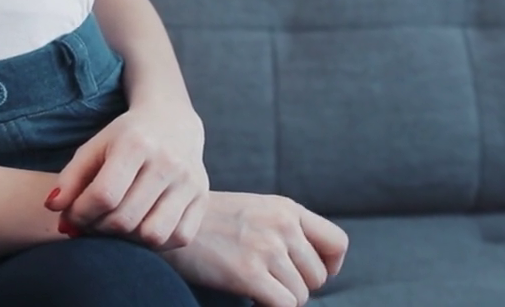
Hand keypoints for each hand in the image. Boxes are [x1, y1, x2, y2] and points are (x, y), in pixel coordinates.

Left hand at [48, 99, 208, 249]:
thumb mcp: (94, 147)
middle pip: (126, 219)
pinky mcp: (203, 199)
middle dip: (99, 228)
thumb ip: (71, 177)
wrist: (172, 121)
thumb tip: (53, 209)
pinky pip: (179, 238)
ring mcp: (189, 182)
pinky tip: (142, 225)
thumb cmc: (126, 137)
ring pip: (153, 236)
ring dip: (127, 240)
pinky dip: (156, 242)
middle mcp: (167, 163)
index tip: (72, 215)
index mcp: (136, 144)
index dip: (81, 214)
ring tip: (117, 225)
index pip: (104, 195)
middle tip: (91, 222)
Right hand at [161, 192, 347, 306]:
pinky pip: (284, 305)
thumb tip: (317, 266)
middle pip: (319, 276)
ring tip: (256, 286)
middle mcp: (281, 225)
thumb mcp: (254, 209)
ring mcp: (265, 248)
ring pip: (301, 295)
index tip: (308, 273)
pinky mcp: (248, 272)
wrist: (166, 220)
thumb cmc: (210, 221)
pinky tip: (252, 297)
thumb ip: (285, 227)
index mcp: (286, 208)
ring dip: (281, 298)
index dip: (330, 266)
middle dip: (298, 286)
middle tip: (271, 282)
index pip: (337, 243)